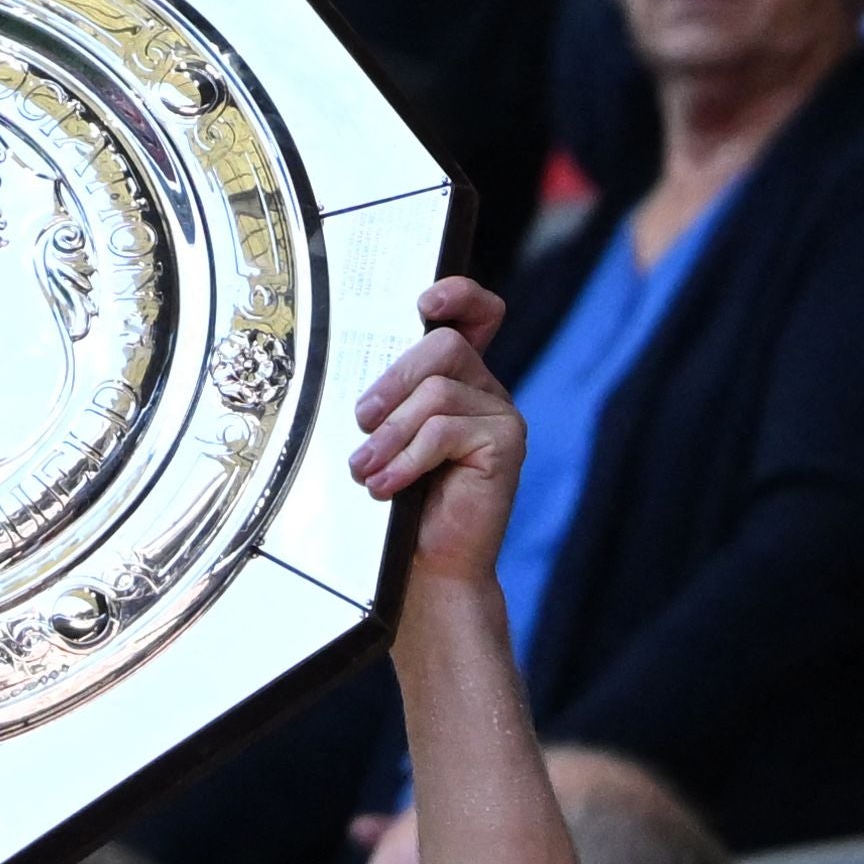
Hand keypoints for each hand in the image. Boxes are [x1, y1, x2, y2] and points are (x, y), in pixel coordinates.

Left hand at [349, 280, 524, 591]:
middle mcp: (484, 388)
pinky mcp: (507, 443)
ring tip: (365, 470)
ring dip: (392, 434)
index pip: (476, 313)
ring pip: (439, 393)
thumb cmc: (403, 504)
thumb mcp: (387, 441)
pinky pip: (446, 430)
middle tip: (362, 421)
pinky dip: (408, 458)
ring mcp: (501, 414)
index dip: (458, 295)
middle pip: (445, 347)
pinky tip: (387, 487)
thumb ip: (386, 404)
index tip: (425, 303)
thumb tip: (356, 387)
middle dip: (394, 381)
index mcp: (458, 378)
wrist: (431, 569)